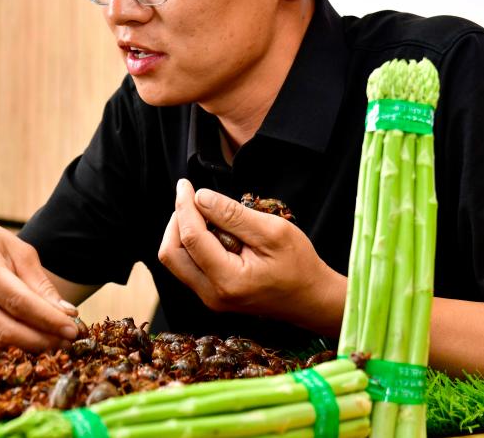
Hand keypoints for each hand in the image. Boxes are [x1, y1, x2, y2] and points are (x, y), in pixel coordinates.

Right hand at [0, 221, 80, 351]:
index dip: (48, 319)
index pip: (18, 302)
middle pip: (7, 331)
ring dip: (29, 350)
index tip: (73, 329)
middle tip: (69, 342)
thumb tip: (67, 314)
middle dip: (43, 341)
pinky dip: (9, 352)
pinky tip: (26, 343)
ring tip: (54, 342)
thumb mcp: (18, 251)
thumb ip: (40, 283)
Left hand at [158, 179, 346, 334]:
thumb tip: (200, 198)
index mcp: (228, 280)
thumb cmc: (300, 265)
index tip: (185, 185)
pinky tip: (212, 232)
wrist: (312, 299)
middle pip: (171, 253)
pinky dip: (192, 245)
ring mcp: (210, 298)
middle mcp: (212, 294)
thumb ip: (234, 215)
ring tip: (206, 215)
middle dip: (177, 221)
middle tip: (192, 200)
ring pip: (176, 260)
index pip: (191, 238)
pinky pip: (188, 266)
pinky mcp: (212, 295)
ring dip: (182, 233)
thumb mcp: (273, 232)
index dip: (184, 206)